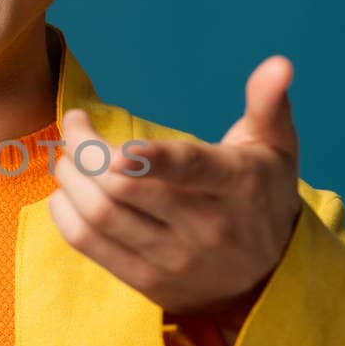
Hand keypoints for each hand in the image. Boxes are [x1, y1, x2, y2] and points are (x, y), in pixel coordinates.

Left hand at [47, 56, 303, 317]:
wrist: (268, 275)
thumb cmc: (262, 193)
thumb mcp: (276, 146)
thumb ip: (268, 102)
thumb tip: (279, 64)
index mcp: (236, 183)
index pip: (189, 169)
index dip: (151, 160)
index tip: (118, 149)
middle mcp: (207, 226)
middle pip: (126, 188)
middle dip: (85, 151)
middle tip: (74, 126)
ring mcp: (175, 258)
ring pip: (101, 216)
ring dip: (71, 179)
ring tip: (68, 157)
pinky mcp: (149, 281)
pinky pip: (90, 246)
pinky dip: (66, 214)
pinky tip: (66, 193)